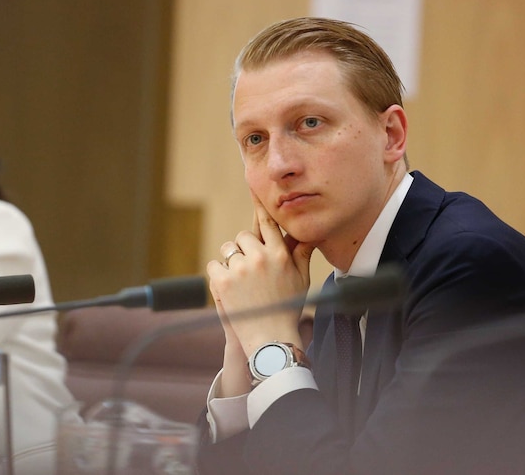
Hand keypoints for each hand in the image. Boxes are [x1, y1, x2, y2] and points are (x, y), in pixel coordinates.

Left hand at [206, 193, 314, 356]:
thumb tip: (310, 233)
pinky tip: (230, 290)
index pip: (268, 222)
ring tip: (241, 284)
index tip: (253, 185)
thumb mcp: (301, 280)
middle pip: (243, 237)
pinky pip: (215, 266)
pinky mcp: (223, 281)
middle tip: (250, 271)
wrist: (271, 340)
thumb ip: (301, 254)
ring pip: (228, 249)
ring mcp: (240, 268)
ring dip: (231, 261)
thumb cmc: (287, 309)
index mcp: (280, 254)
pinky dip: (218, 275)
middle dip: (244, 250)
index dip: (260, 204)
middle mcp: (261, 257)